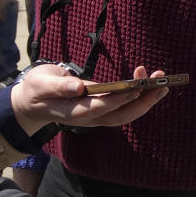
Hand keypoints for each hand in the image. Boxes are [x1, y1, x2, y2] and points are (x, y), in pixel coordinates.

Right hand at [10, 64, 168, 135]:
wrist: (34, 102)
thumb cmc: (37, 89)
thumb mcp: (40, 84)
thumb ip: (58, 86)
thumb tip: (78, 88)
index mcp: (72, 112)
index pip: (99, 108)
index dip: (117, 100)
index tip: (135, 88)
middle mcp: (89, 118)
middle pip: (120, 115)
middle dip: (142, 100)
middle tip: (160, 83)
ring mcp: (98, 116)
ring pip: (127, 112)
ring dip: (147, 97)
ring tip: (162, 78)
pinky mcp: (104, 109)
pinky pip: (126, 106)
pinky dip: (140, 94)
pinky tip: (150, 80)